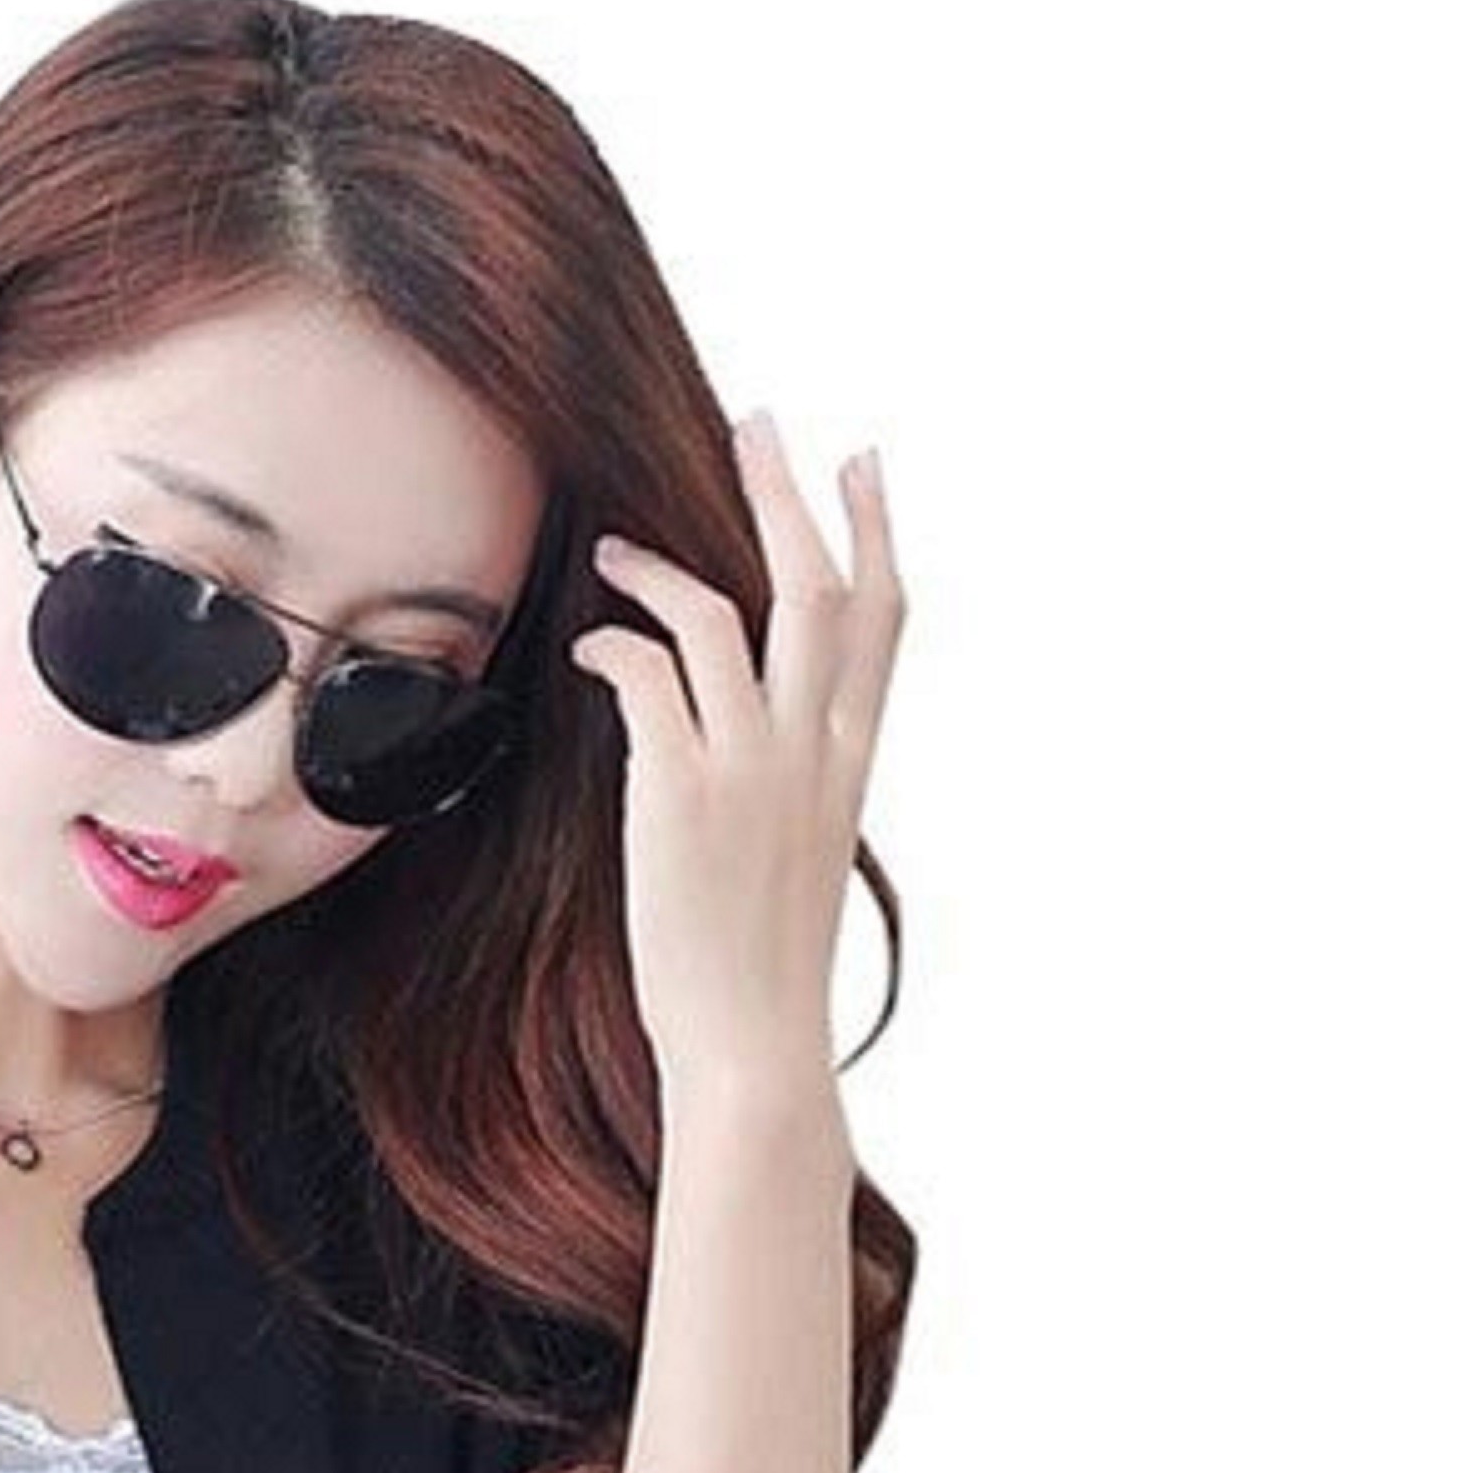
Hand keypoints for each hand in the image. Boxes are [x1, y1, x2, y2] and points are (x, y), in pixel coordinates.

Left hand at [569, 415, 904, 1108]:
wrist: (754, 1050)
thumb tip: (747, 755)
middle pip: (816, 585)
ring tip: (618, 549)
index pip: (883, 621)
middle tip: (754, 423)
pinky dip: (616, 642)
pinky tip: (589, 645)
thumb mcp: (798, 866)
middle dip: (785, 494)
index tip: (862, 461)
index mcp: (849, 765)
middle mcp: (812, 752)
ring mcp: (751, 768)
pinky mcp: (684, 794)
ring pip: (725, 613)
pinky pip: (648, 676)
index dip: (874, 531)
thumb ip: (788, 792)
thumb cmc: (761, 978)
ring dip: (666, 564)